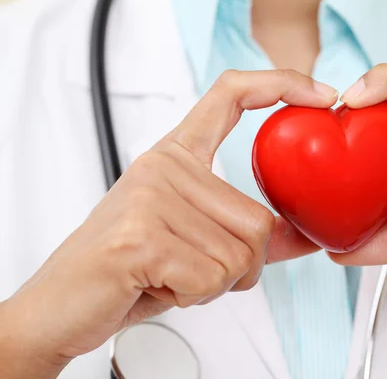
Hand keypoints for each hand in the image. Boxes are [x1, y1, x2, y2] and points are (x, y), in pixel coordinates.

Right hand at [0, 70, 331, 377]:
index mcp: (175, 156)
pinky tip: (160, 285)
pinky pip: (213, 277)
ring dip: (217, 284)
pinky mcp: (141, 235)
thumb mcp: (196, 241)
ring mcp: (151, 196)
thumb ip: (251, 235)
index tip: (321, 94)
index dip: (281, 83)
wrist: (64, 304)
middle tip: (193, 269)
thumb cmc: (132, 268)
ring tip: (172, 276)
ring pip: (241, 255)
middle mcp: (163, 166)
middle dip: (241, 267)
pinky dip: (196, 296)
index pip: (230, 94)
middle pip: (259, 221)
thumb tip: (308, 235)